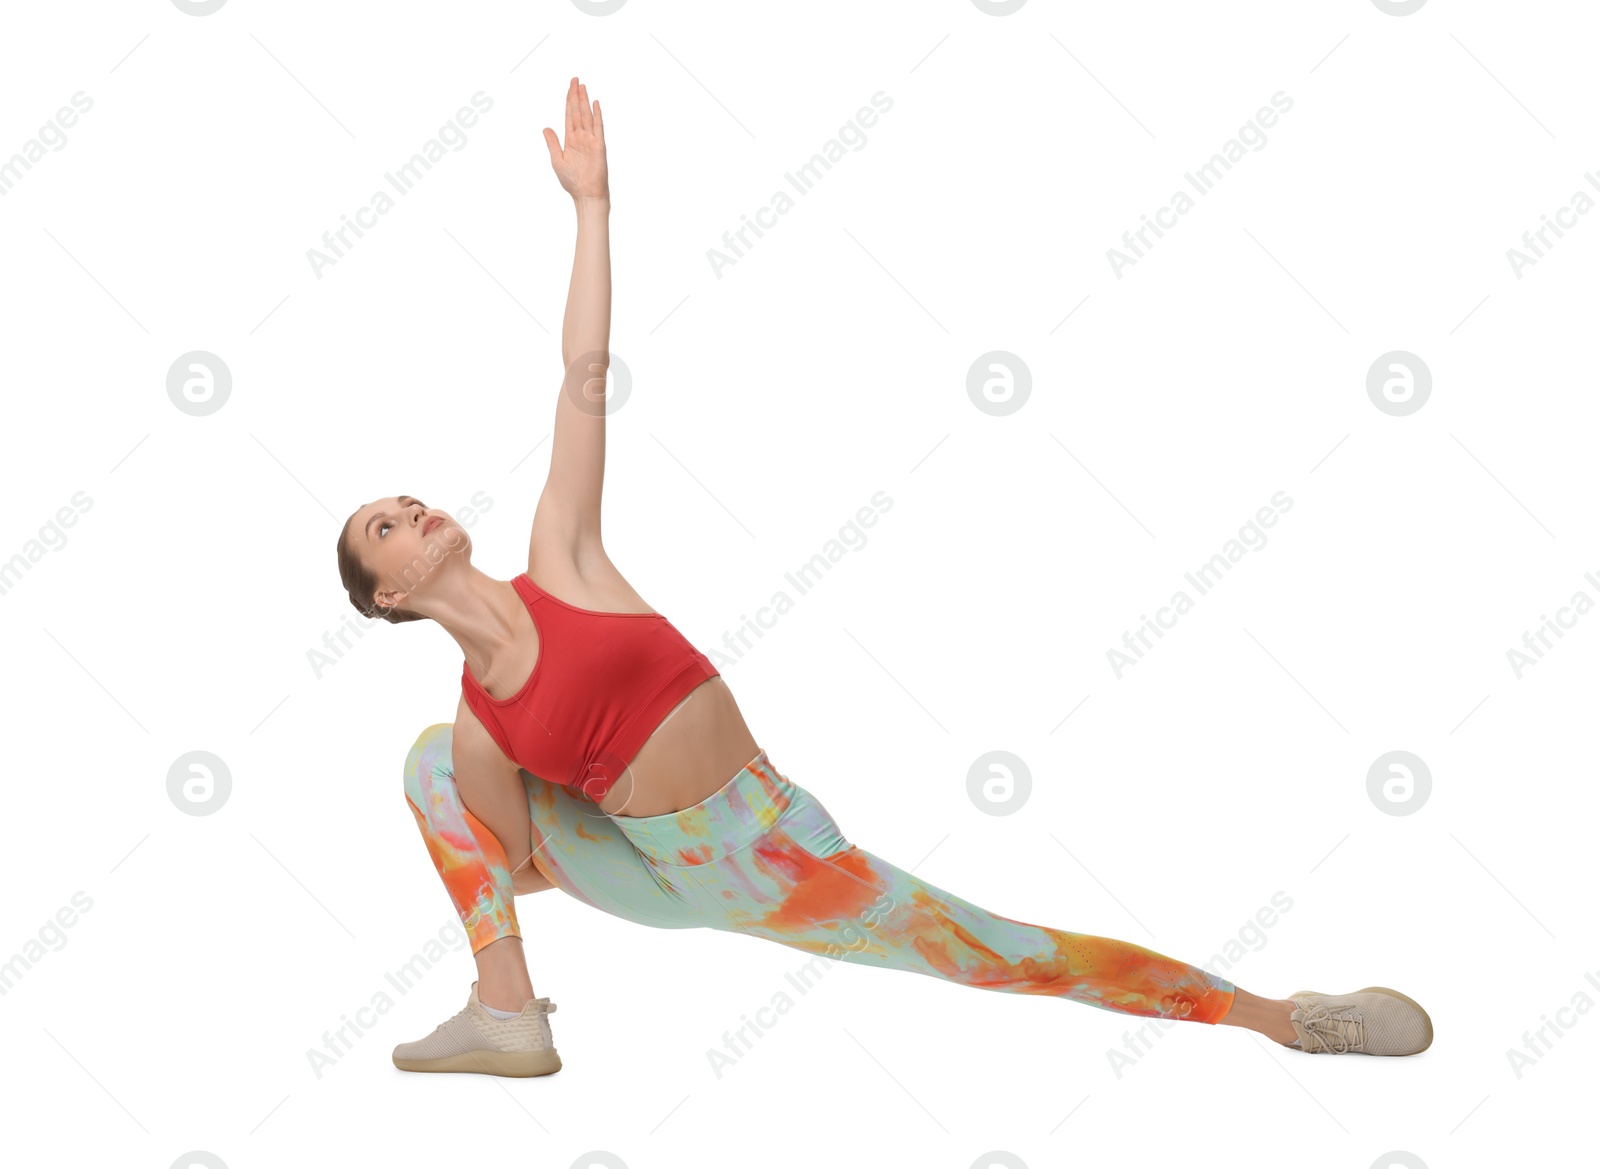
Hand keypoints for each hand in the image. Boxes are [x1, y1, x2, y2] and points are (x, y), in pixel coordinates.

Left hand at [543, 77, 607, 200]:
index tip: (569, 87)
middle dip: (576, 95)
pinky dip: (597, 115)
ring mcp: (590, 140)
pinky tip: (595, 103)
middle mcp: (581, 137)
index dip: (568, 101)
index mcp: (570, 140)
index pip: (569, 115)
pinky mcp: (599, 146)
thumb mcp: (557, 160)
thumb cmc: (572, 182)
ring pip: (586, 116)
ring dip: (584, 101)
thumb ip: (552, 143)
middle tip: (575, 79)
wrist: (586, 194)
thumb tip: (545, 127)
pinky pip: (598, 127)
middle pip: (578, 111)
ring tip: (582, 86)